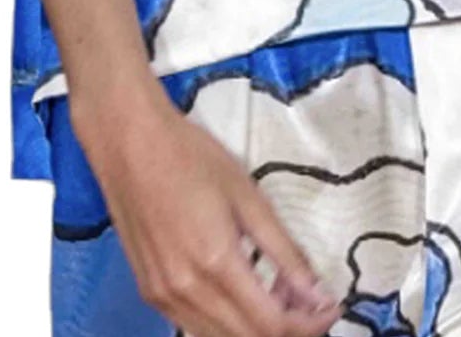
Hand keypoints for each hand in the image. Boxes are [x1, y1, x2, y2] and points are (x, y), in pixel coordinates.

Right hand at [71, 81, 344, 336]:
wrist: (129, 142)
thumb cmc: (192, 156)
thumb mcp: (248, 196)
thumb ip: (284, 251)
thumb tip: (317, 294)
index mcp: (216, 263)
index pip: (271, 325)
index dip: (309, 325)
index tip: (331, 308)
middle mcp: (186, 292)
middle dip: (288, 328)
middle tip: (310, 300)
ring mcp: (162, 296)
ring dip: (256, 327)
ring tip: (280, 293)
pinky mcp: (149, 291)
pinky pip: (195, 325)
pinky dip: (226, 321)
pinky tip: (243, 290)